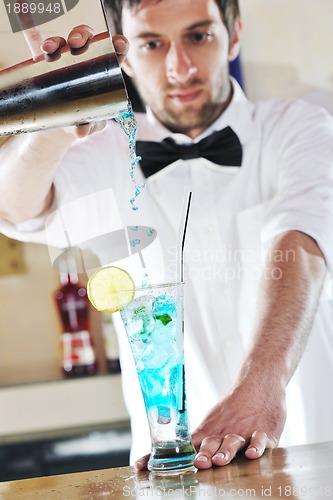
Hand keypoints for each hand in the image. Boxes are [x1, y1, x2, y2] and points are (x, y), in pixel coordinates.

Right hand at [40, 25, 128, 137]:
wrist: (64, 124)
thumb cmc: (85, 121)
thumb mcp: (89, 126)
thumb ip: (89, 127)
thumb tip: (81, 130)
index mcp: (105, 71)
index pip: (115, 52)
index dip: (119, 45)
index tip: (118, 44)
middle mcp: (86, 60)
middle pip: (88, 40)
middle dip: (83, 36)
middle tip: (77, 44)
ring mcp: (65, 59)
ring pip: (64, 41)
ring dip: (57, 40)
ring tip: (50, 49)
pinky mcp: (46, 62)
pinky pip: (37, 42)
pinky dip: (31, 31)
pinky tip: (26, 25)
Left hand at [134, 377, 284, 470]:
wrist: (257, 384)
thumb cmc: (232, 410)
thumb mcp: (212, 423)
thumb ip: (195, 443)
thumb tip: (165, 458)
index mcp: (208, 431)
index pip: (184, 445)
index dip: (166, 457)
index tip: (142, 466)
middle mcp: (223, 432)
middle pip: (211, 443)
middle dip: (204, 454)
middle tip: (197, 463)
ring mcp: (243, 432)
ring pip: (233, 441)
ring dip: (226, 451)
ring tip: (220, 461)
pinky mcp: (264, 432)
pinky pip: (260, 440)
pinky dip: (256, 446)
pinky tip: (252, 454)